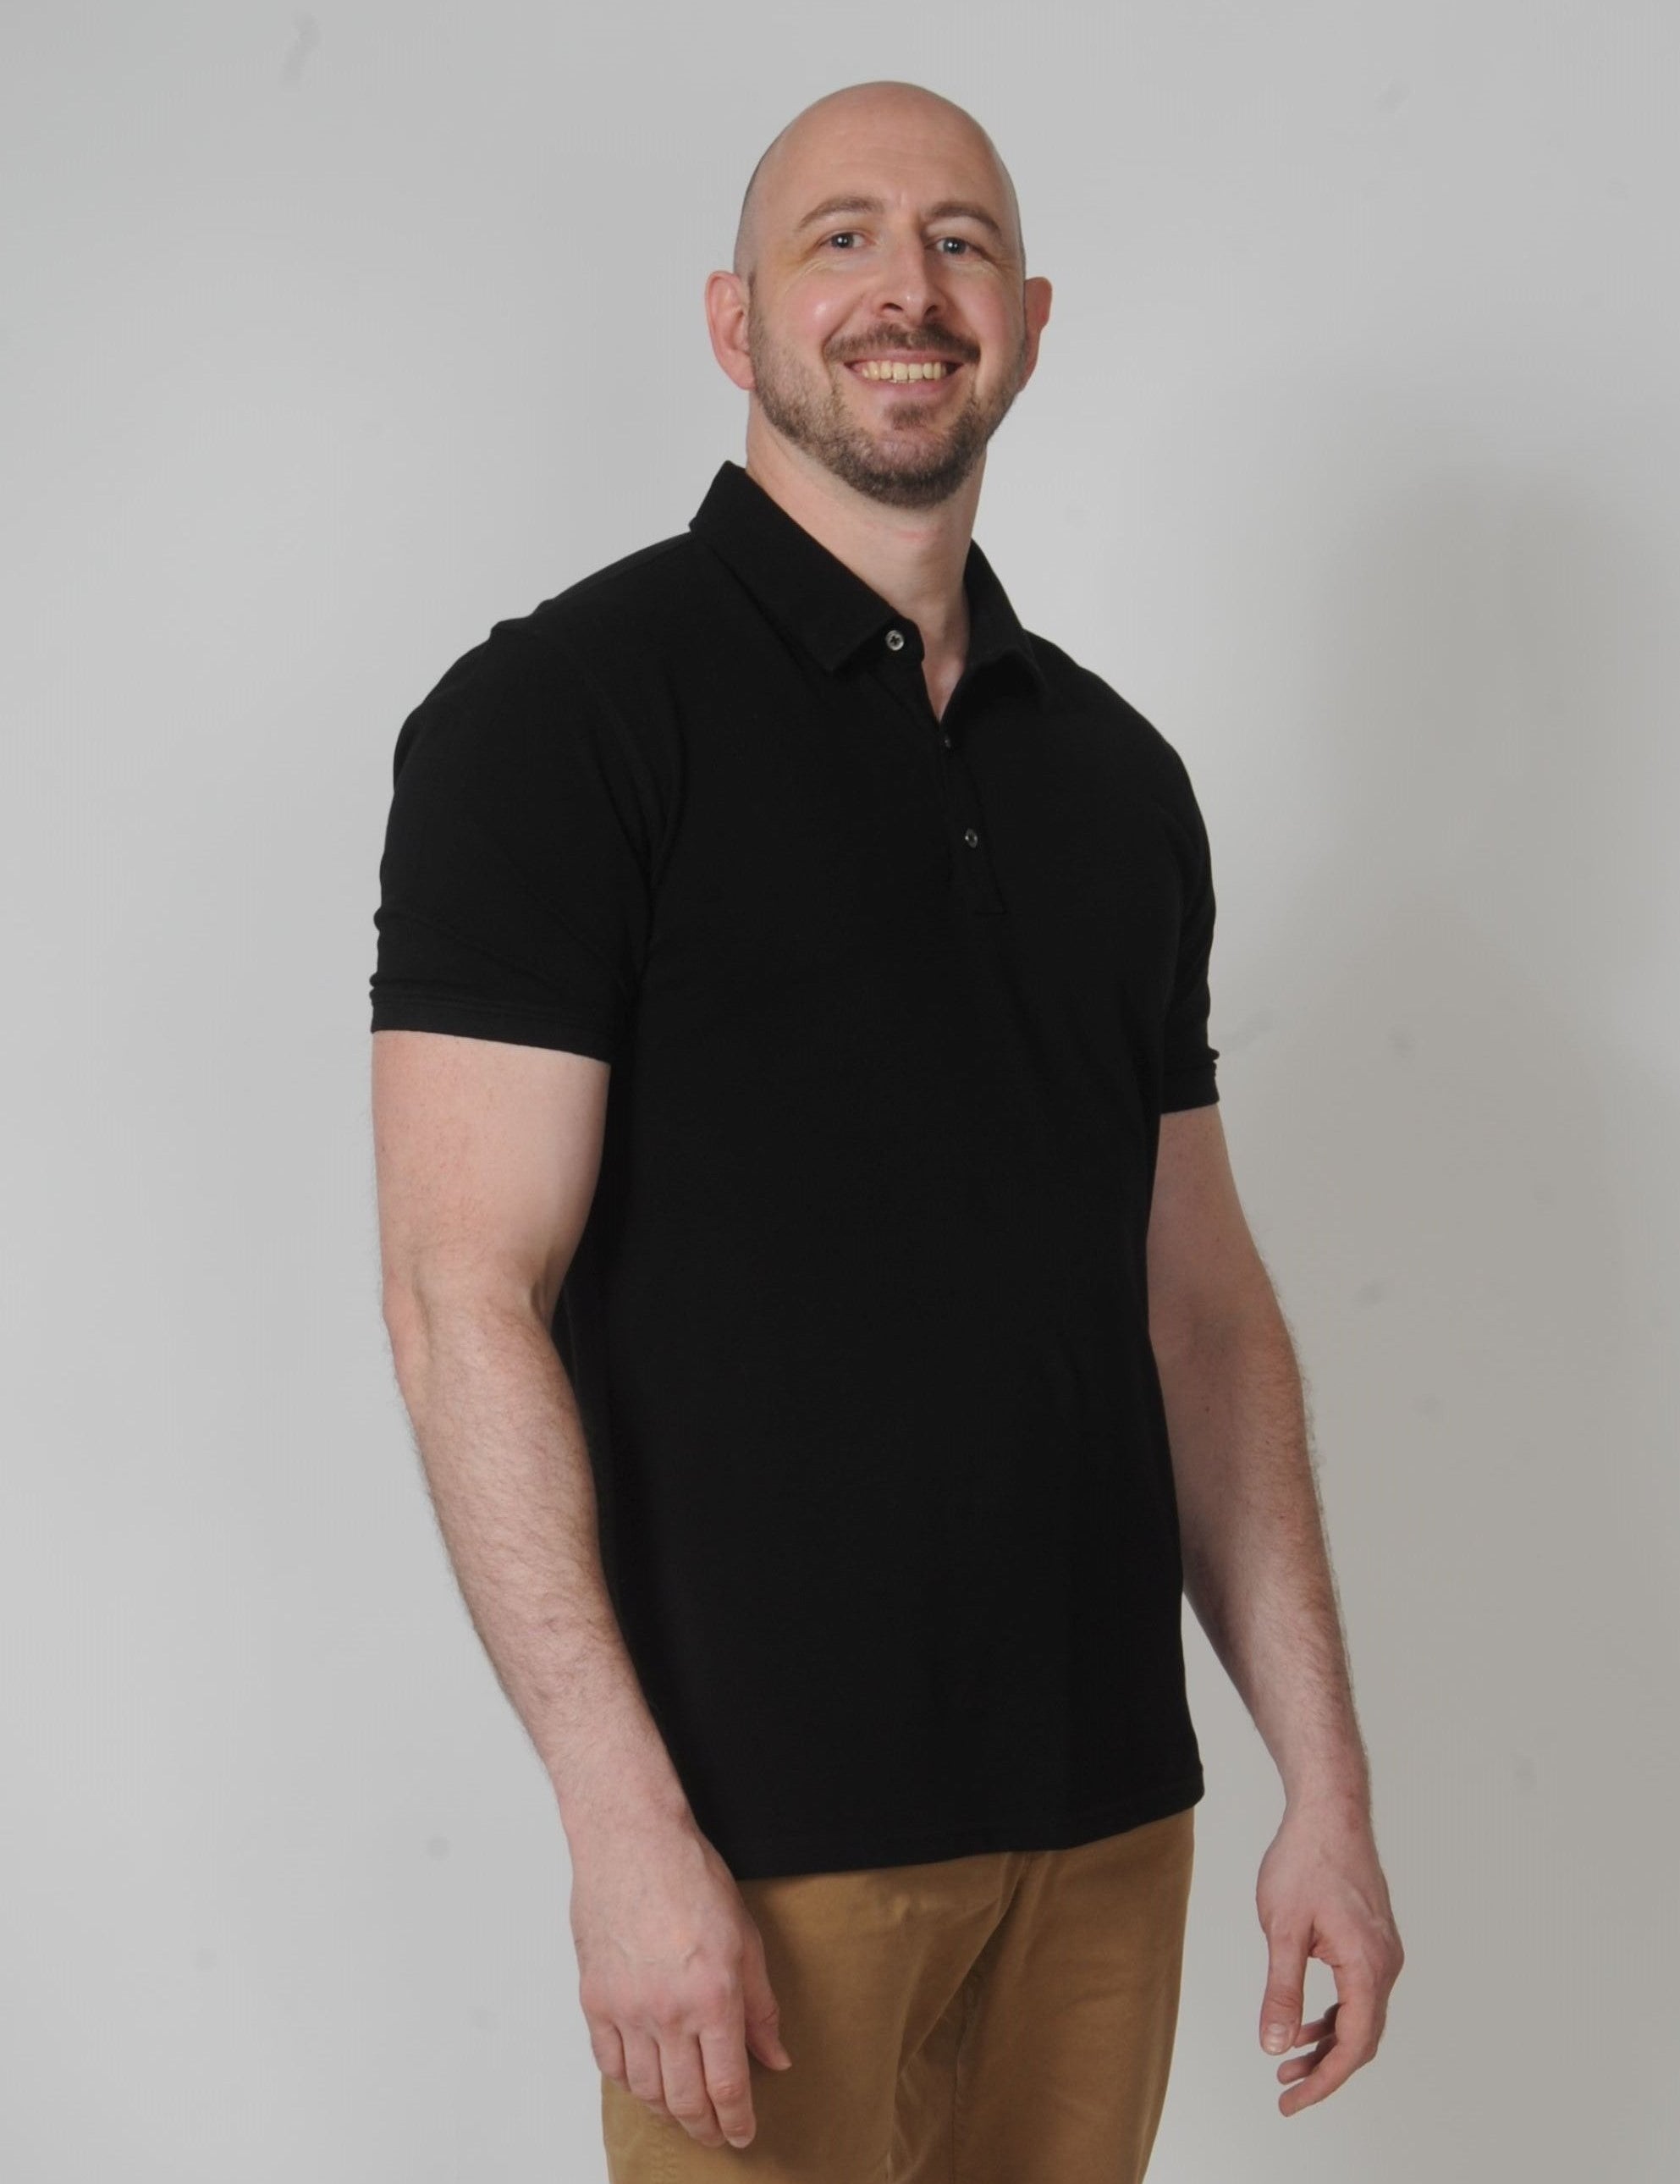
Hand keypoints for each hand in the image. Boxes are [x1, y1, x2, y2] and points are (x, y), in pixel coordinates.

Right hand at [567, 1805, 792, 2149]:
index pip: (728, 2086)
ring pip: (645, 2089)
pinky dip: (629, 2082)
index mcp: (714, 1997)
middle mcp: (668, 2012)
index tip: (743, 2134)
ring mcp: (626, 2009)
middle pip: (686, 2099)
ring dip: (667, 2110)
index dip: (737, 2121)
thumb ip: (761, 2006)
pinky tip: (644, 2081)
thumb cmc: (691, 1877)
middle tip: (716, 2134)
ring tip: (683, 2112)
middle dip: (705, 2127)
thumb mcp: (746, 1939)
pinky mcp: (594, 1999)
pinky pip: (609, 2063)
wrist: (633, 1841)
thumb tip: (774, 2058)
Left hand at [1255, 1798, 1403, 2114]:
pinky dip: (1334, 2014)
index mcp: (1367, 1966)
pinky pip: (1359, 1992)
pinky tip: (1303, 2022)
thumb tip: (1276, 2046)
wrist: (1329, 1811)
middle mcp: (1386, 1964)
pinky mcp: (1373, 1940)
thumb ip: (1281, 1991)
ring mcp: (1383, 1951)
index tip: (1292, 2101)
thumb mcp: (1282, 1929)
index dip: (1324, 2080)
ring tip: (1286, 2062)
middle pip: (1362, 2038)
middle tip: (1285, 2091)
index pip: (1353, 2044)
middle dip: (1324, 2069)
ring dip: (1327, 2042)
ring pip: (1361, 2016)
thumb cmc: (1304, 1861)